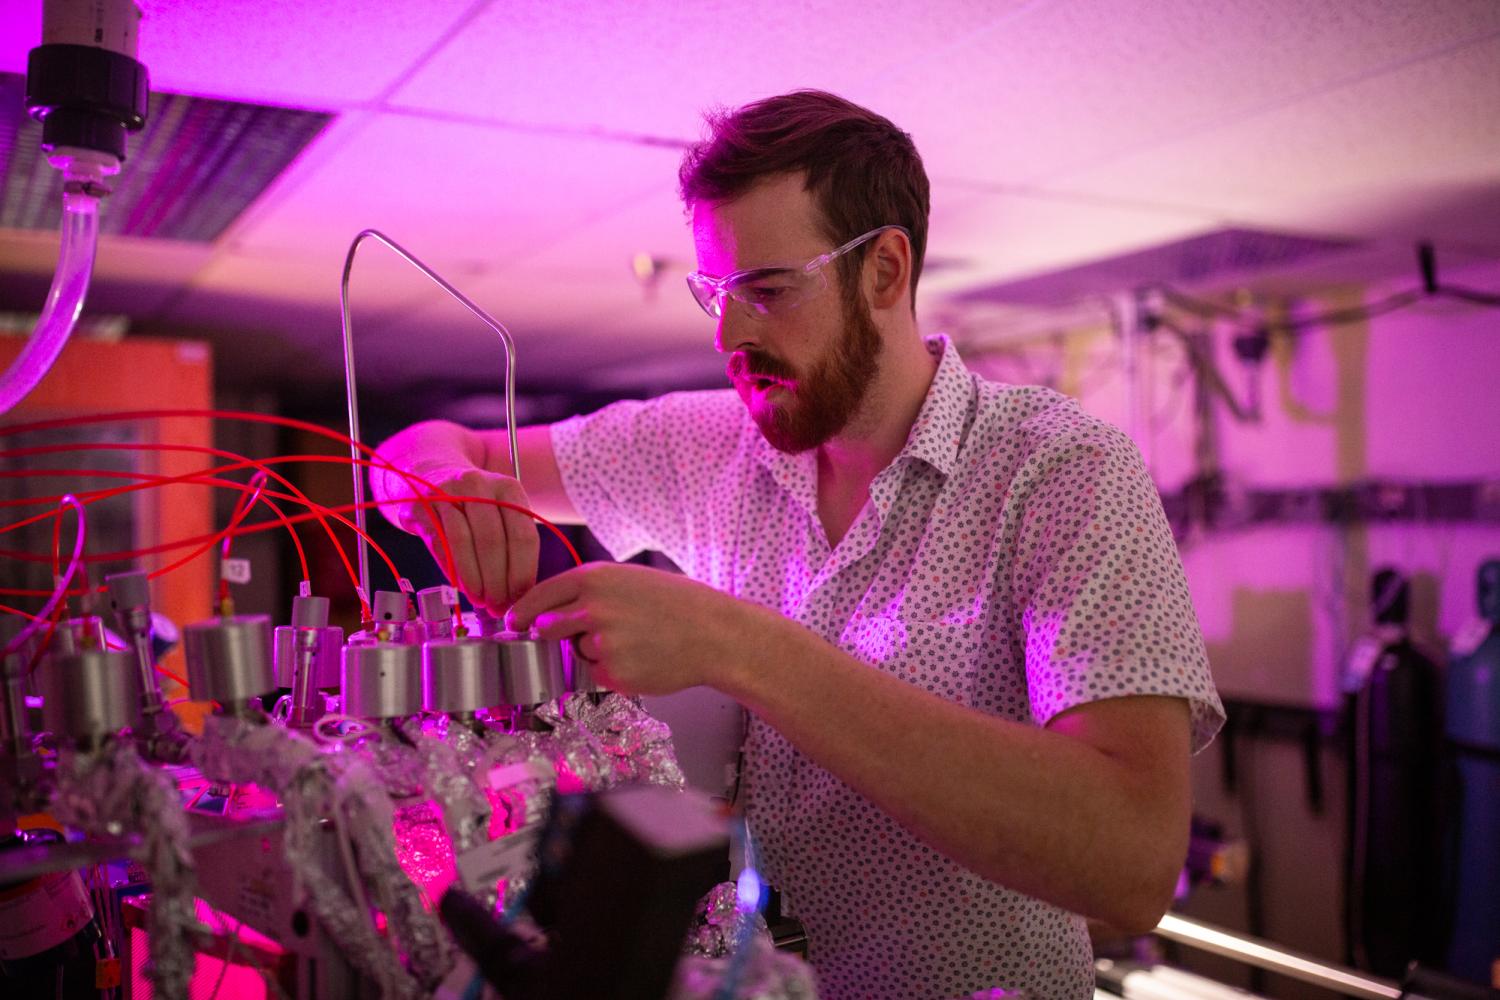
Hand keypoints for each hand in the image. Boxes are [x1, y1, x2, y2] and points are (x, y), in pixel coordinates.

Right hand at [381, 462, 539, 612]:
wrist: (429, 473)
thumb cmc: (473, 504)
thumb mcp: (499, 512)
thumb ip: (511, 545)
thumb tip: (519, 596)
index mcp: (509, 489)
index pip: (523, 536)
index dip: (522, 573)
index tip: (520, 599)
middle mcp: (479, 486)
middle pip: (494, 541)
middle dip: (498, 582)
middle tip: (497, 607)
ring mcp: (448, 492)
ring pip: (464, 542)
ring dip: (474, 579)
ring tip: (480, 601)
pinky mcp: (421, 504)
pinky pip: (439, 542)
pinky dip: (452, 570)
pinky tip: (460, 587)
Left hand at [504, 563, 765, 695]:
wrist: (714, 634)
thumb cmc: (678, 603)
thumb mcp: (630, 579)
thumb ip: (591, 591)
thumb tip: (554, 609)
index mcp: (594, 578)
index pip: (541, 595)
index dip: (523, 611)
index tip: (513, 621)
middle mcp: (591, 609)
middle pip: (547, 628)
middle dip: (555, 633)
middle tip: (584, 633)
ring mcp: (601, 644)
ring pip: (576, 653)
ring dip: (593, 652)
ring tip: (635, 642)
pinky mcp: (613, 674)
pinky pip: (597, 674)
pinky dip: (612, 671)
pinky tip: (642, 659)